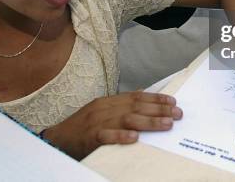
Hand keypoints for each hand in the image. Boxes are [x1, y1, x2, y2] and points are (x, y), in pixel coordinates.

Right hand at [42, 92, 181, 158]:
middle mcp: (104, 108)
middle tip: (177, 114)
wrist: (58, 138)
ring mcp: (97, 122)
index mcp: (108, 101)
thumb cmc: (83, 127)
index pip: (136, 96)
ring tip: (166, 124)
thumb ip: (121, 105)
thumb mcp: (101, 111)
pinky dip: (121, 136)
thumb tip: (143, 95)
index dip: (155, 99)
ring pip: (126, 119)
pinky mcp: (90, 137)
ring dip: (148, 122)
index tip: (172, 102)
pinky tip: (135, 137)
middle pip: (135, 107)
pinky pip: (107, 135)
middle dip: (158, 110)